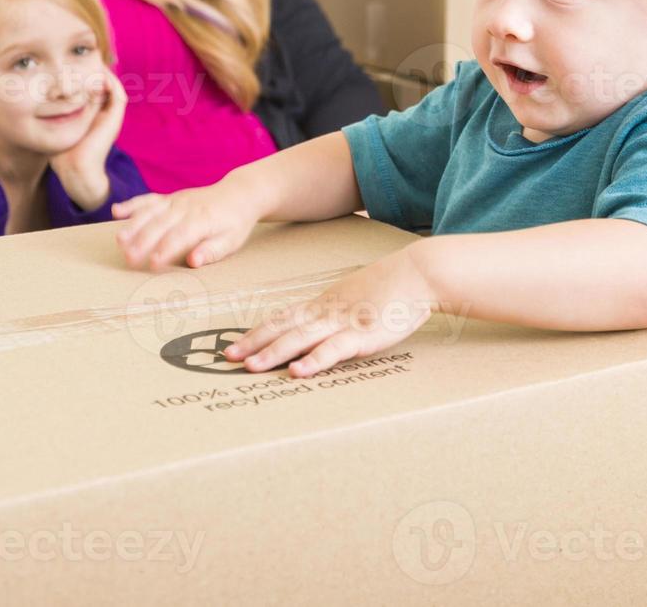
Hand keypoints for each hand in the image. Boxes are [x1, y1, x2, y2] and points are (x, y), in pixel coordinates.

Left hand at [50, 69, 126, 210]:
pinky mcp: (115, 119)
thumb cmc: (62, 152)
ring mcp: (111, 117)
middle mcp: (104, 116)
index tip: (74, 68)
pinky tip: (99, 74)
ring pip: (113, 88)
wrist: (75, 169)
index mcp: (93, 118)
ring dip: (104, 75)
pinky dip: (111, 82)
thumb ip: (53, 115)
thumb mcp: (56, 128)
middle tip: (84, 60)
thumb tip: (38, 100)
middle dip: (95, 73)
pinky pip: (118, 94)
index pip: (94, 91)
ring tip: (93, 63)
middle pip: (105, 87)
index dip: (87, 78)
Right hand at [113, 181, 260, 269]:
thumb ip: (212, 251)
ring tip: (119, 241)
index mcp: (202, 219)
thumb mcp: (232, 241)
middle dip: (143, 241)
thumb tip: (193, 261)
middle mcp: (185, 207)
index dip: (166, 250)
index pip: (180, 236)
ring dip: (132, 225)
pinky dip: (132, 204)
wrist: (239, 193)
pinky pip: (148, 199)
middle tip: (129, 259)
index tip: (153, 264)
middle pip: (160, 224)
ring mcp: (175, 200)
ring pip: (150, 211)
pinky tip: (116, 211)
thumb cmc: (235, 222)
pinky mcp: (169, 197)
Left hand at [223, 246, 434, 377]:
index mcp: (325, 304)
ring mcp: (343, 323)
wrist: (419, 273)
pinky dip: (314, 361)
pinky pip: (334, 349)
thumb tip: (323, 326)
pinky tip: (298, 372)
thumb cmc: (392, 287)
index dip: (258, 332)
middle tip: (227, 357)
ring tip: (251, 366)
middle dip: (254, 343)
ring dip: (273, 353)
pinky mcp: (363, 334)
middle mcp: (327, 312)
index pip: (283, 318)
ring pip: (300, 338)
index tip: (236, 344)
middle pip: (283, 328)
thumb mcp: (358, 297)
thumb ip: (340, 310)